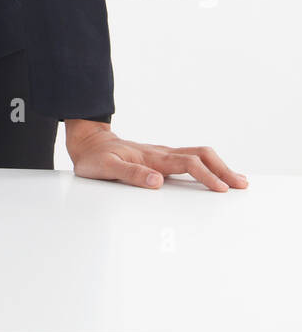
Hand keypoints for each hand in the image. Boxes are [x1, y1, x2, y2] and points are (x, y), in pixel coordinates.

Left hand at [64, 122, 247, 191]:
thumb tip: (157, 182)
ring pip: (198, 154)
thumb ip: (130, 175)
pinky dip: (209, 165)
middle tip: (242, 185)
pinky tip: (214, 175)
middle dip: (223, 169)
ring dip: (219, 166)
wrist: (89, 142)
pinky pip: (190, 158)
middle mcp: (161, 153)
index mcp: (152, 157)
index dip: (206, 176)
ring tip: (237, 180)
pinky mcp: (161, 158)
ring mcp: (162, 154)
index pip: (187, 164)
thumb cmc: (95, 158)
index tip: (222, 189)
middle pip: (201, 155)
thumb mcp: (106, 168)